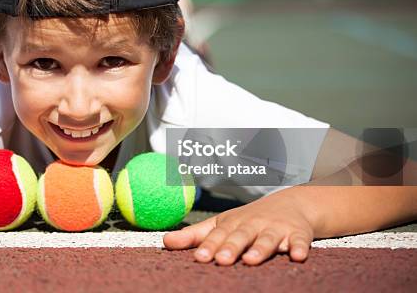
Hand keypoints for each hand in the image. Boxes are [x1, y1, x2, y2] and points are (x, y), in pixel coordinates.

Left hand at [163, 189, 315, 264]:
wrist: (291, 203)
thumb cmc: (248, 220)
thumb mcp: (222, 224)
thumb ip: (195, 235)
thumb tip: (164, 241)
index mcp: (233, 223)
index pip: (219, 234)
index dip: (209, 246)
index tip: (198, 257)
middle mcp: (253, 224)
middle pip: (241, 236)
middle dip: (231, 247)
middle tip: (221, 260)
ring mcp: (276, 229)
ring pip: (268, 239)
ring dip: (260, 249)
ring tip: (251, 260)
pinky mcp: (298, 234)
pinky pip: (300, 241)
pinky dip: (299, 247)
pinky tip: (297, 256)